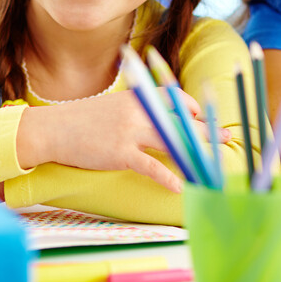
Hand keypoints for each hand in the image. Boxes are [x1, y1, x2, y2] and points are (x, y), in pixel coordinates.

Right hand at [17, 89, 228, 192]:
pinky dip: (169, 177)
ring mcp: (129, 132)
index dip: (194, 107)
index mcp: (136, 95)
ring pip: (173, 141)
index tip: (205, 118)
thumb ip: (137, 108)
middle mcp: (137, 110)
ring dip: (196, 153)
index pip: (174, 96)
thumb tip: (160, 118)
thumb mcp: (112, 105)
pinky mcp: (120, 153)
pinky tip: (181, 186)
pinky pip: (152, 166)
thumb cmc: (82, 119)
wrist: (52, 128)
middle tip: (227, 138)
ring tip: (212, 165)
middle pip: (181, 119)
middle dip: (207, 130)